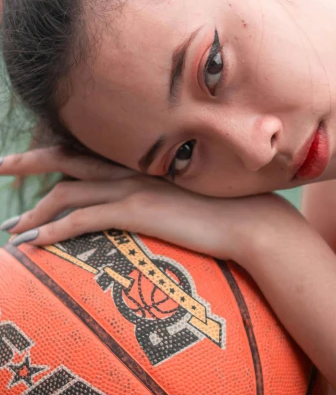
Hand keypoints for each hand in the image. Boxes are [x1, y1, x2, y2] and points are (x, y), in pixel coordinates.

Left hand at [0, 146, 303, 264]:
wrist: (252, 222)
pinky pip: (84, 218)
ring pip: (68, 193)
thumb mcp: (191, 196)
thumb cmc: (227, 212)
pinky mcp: (139, 212)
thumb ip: (167, 194)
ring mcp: (134, 188)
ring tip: (13, 233)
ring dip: (35, 213)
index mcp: (142, 162)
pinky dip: (55, 231)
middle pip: (67, 158)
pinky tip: (35, 245)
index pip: (89, 150)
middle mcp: (132, 169)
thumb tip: (156, 205)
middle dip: (28, 162)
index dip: (57, 152)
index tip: (33, 161)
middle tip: (0, 167)